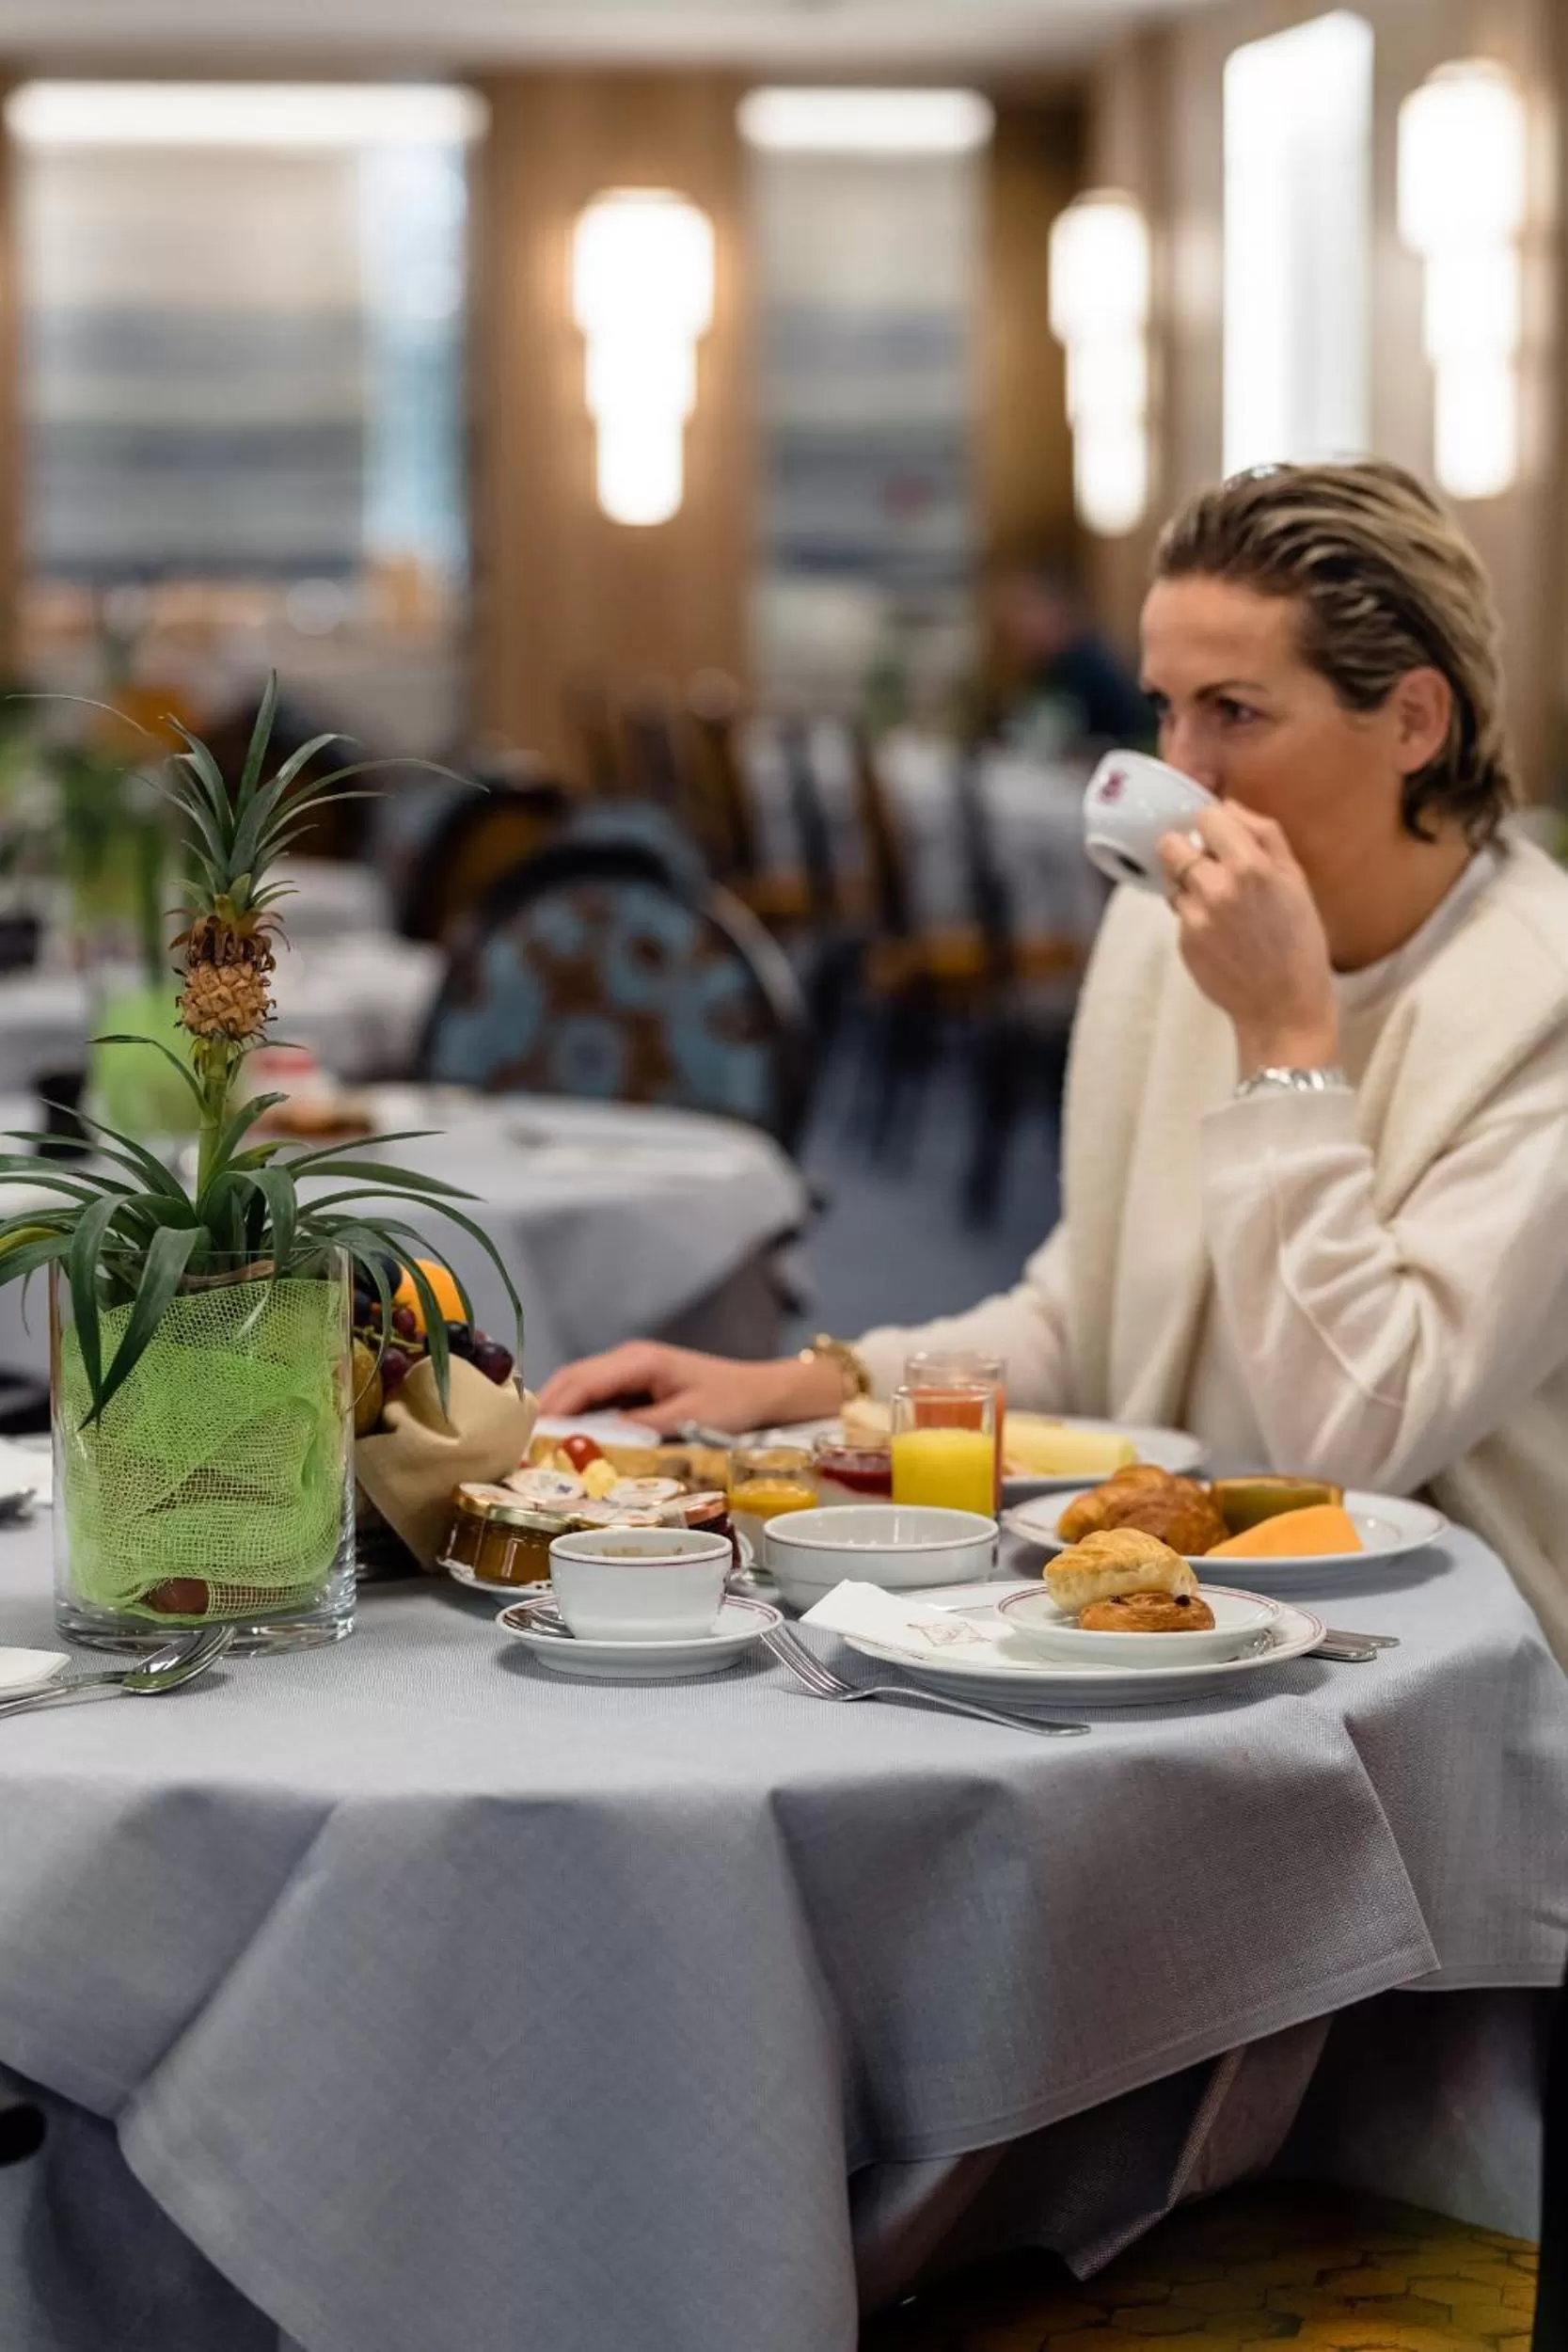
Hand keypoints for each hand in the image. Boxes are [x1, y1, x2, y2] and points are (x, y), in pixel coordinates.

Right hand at [534, 1341, 843, 1435]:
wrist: (763, 1392)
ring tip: (531, 1447)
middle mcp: (628, 1360)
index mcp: (638, 1361)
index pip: (581, 1382)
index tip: (526, 1436)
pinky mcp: (635, 1385)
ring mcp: (630, 1371)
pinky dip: (576, 1416)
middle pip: (571, 1381)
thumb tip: (596, 1442)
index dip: (551, 1408)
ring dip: (557, 1414)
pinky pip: (595, 1398)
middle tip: (517, 1446)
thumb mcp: (687, 1419)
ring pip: (578, 1388)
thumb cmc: (731, 1402)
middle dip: (543, 1411)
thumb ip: (641, 1429)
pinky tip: (564, 1442)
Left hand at [1157, 802, 1339, 1074]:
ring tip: (1218, 903)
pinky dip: (1192, 914)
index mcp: (1251, 867)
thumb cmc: (1298, 940)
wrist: (1283, 1006)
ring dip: (1187, 884)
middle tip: (1207, 866)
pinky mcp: (1183, 940)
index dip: (1211, 824)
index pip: (1205, 816)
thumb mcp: (1296, 880)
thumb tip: (1227, 806)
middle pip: (1171, 844)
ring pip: (1171, 879)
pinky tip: (1219, 932)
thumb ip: (1263, 834)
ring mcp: (1195, 917)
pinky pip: (1178, 911)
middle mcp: (1217, 888)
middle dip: (1186, 850)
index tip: (1220, 836)